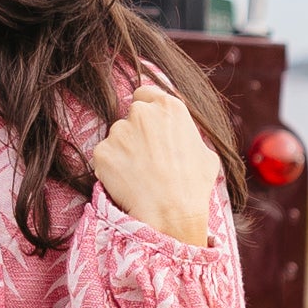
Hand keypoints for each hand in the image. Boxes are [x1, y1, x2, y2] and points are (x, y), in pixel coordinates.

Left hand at [90, 85, 217, 249]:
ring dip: (123, 152)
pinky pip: (105, 158)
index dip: (146, 109)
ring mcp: (119, 131)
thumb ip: (187, 135)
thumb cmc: (193, 186)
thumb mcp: (205, 153)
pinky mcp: (102, 152)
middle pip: (131, 116)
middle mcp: (141, 113)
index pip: (145, 94)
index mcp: (169, 107)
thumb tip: (181, 137)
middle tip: (146, 158)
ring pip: (117, 138)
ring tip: (139, 176)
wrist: (171, 213)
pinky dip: (111, 169)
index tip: (149, 127)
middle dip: (135, 133)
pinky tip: (127, 184)